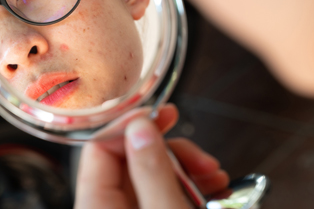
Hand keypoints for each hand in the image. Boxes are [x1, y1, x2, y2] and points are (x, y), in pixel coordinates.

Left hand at [74, 104, 228, 208]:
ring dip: (189, 168)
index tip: (162, 114)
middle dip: (171, 150)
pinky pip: (168, 189)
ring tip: (214, 176)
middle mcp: (113, 206)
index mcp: (98, 206)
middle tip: (197, 153)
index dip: (130, 126)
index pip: (99, 148)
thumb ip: (151, 171)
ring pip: (155, 173)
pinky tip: (215, 186)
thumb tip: (140, 126)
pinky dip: (193, 184)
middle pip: (132, 157)